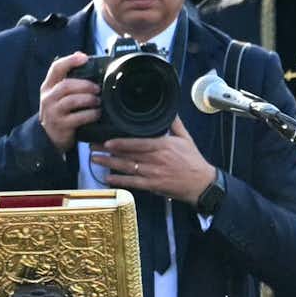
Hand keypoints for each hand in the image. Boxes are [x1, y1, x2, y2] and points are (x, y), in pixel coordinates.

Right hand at [38, 52, 102, 152]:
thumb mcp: (58, 93)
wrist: (48, 136)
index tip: (84, 58)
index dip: (70, 61)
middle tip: (97, 88)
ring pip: (72, 100)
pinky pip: (78, 118)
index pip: (56, 68)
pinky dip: (90, 114)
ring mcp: (53, 112)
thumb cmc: (58, 111)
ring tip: (97, 101)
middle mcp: (48, 97)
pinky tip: (96, 114)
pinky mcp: (61, 125)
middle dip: (85, 85)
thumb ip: (68, 76)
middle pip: (66, 85)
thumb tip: (81, 55)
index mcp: (48, 86)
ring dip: (88, 99)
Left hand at [92, 118, 218, 202]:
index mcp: (162, 146)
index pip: (137, 143)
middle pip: (127, 154)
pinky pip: (133, 183)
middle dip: (108, 151)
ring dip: (109, 164)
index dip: (120, 142)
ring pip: (127, 168)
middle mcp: (155, 160)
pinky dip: (120, 181)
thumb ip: (174, 124)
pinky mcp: (154, 186)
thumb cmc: (194, 161)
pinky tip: (108, 178)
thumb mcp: (186, 139)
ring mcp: (153, 174)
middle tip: (93, 147)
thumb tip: (169, 109)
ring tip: (95, 159)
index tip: (106, 139)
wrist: (202, 184)